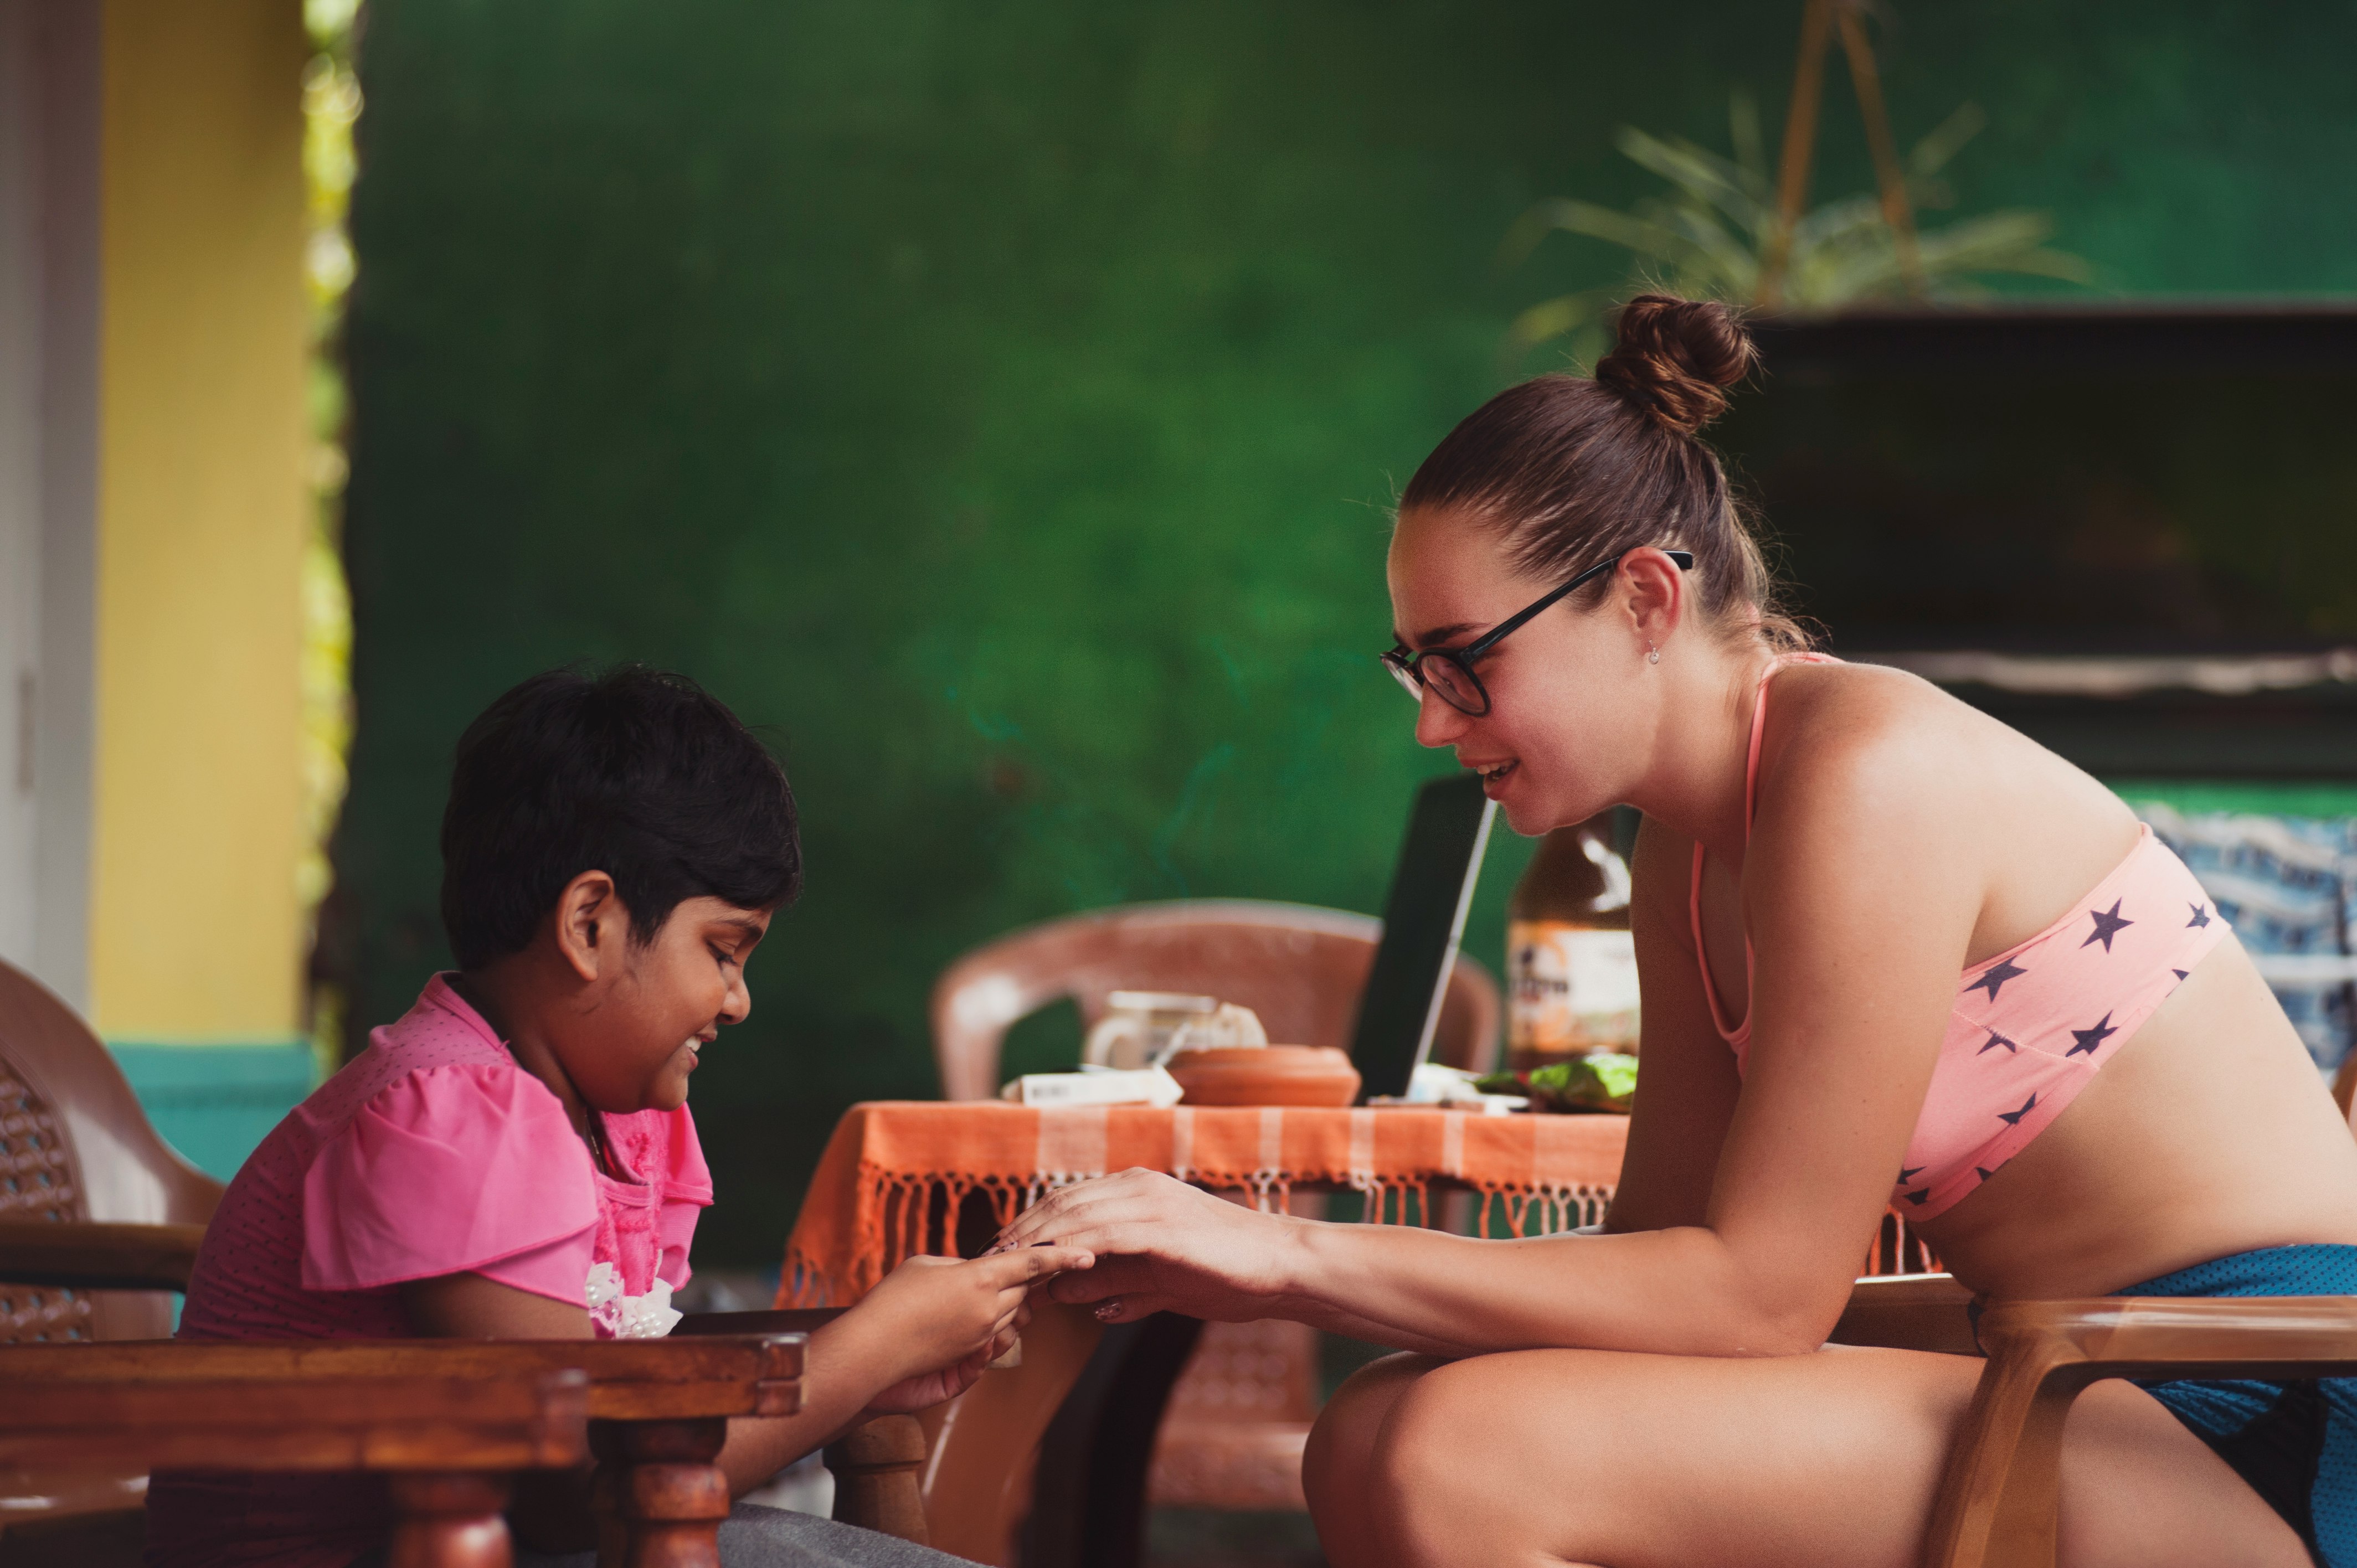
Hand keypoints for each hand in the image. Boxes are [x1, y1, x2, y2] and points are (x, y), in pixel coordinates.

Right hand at [842, 1247, 1086, 1401]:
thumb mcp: (925, 1266)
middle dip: (1022, 1282)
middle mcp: (989, 1309)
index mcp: (980, 1279)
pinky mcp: (970, 1359)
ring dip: (1001, 1305)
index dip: (1062, 1256)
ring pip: (1011, 1315)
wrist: (868, 1352)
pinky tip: (962, 1321)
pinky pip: (995, 1338)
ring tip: (967, 1299)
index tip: (1088, 1253)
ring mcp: (981, 1337)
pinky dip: (987, 1327)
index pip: (1031, 1263)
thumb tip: (975, 1272)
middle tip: (1008, 1273)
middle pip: (1024, 1291)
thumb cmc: (890, 1302)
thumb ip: (960, 1266)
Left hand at [990, 1169, 1297, 1323]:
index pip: (1066, 1203)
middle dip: (1020, 1235)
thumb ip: (1114, 1282)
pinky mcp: (1165, 1224)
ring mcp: (1152, 1201)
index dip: (1027, 1229)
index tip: (996, 1258)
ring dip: (1037, 1242)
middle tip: (987, 1264)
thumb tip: (1063, 1291)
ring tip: (1007, 1269)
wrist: (1282, 1267)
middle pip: (1060, 1204)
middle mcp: (1138, 1186)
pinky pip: (1106, 1234)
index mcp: (1136, 1192)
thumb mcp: (1158, 1280)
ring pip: (1076, 1214)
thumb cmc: (1226, 1272)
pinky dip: (1074, 1249)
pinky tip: (1052, 1270)